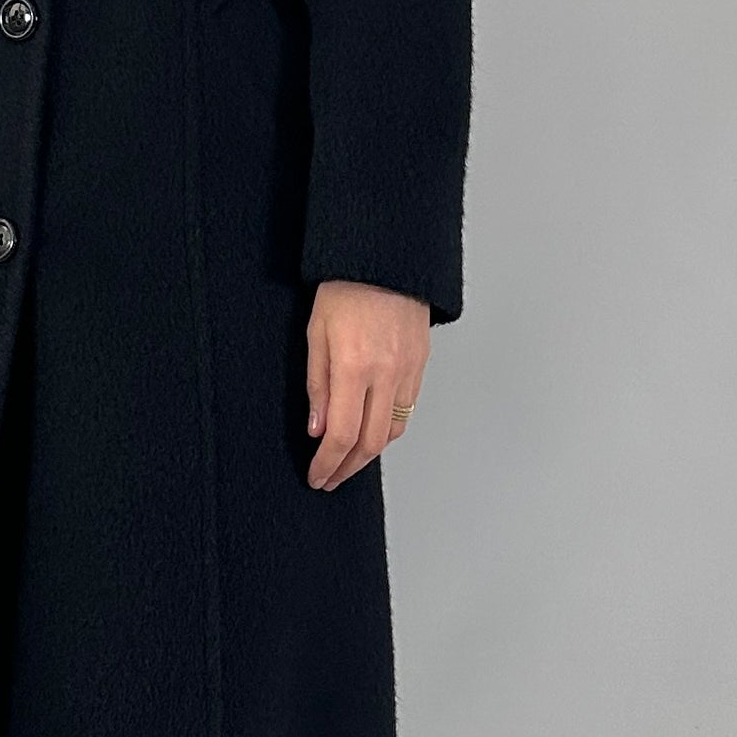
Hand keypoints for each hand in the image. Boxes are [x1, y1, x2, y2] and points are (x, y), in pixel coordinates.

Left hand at [304, 280, 429, 490]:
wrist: (385, 258)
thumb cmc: (345, 288)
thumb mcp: (316, 335)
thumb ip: (317, 385)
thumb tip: (316, 429)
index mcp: (354, 367)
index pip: (342, 435)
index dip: (328, 463)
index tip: (317, 476)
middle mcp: (386, 374)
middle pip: (371, 443)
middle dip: (348, 468)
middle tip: (331, 478)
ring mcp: (408, 371)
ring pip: (394, 430)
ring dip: (370, 453)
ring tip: (349, 460)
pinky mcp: (421, 364)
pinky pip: (407, 410)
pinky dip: (389, 428)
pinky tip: (372, 430)